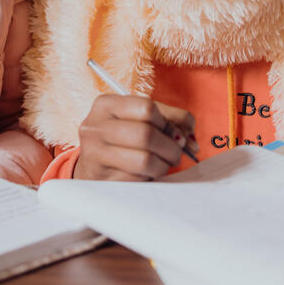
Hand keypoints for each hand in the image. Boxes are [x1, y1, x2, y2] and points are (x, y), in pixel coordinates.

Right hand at [74, 94, 196, 180]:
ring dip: (163, 165)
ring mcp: (95, 153)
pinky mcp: (101, 177)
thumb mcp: (138, 120)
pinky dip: (150, 178)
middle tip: (175, 153)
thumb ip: (169, 120)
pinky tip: (147, 173)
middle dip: (171, 147)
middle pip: (146, 134)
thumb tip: (190, 138)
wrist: (93, 166)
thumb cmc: (121, 140)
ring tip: (163, 164)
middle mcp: (95, 126)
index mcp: (106, 105)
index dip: (168, 123)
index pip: (147, 108)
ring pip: (144, 159)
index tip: (175, 133)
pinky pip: (138, 179)